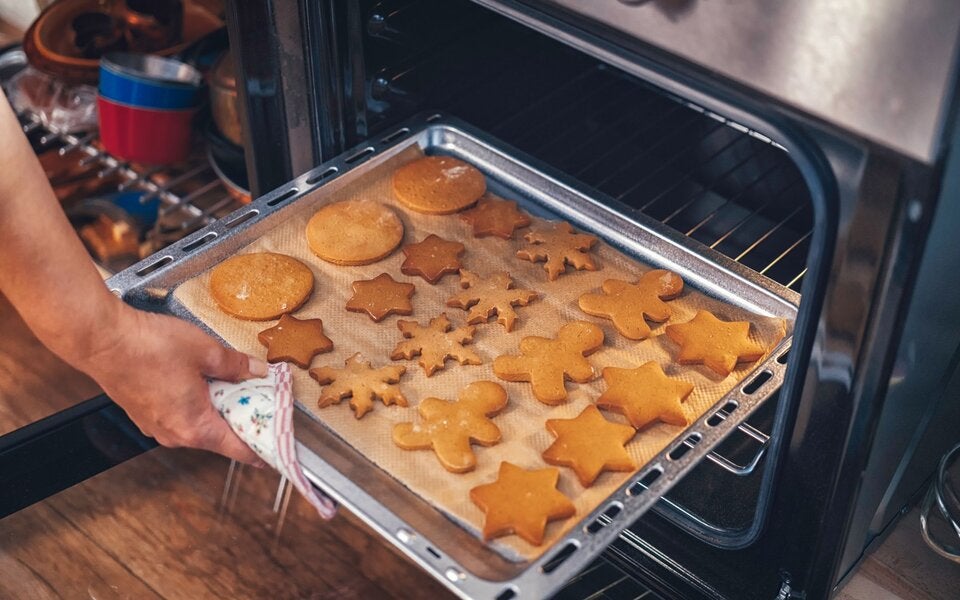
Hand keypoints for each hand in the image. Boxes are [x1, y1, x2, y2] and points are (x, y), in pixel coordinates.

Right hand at [80, 304, 268, 465]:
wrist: (102, 339)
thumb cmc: (149, 347)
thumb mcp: (207, 351)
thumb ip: (237, 365)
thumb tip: (258, 371)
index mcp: (195, 427)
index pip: (239, 449)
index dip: (262, 450)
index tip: (278, 452)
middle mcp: (175, 434)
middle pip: (221, 436)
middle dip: (242, 420)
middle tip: (262, 402)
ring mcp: (157, 426)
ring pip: (200, 424)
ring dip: (218, 409)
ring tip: (233, 386)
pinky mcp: (145, 413)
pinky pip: (180, 415)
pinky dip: (197, 403)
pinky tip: (202, 382)